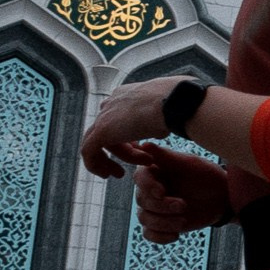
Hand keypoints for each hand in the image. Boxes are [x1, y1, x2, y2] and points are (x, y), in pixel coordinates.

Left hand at [81, 79, 197, 177]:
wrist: (176, 102)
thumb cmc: (181, 104)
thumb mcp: (169, 110)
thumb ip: (161, 117)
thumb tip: (163, 128)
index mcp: (127, 94)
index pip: (119, 118)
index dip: (128, 137)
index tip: (141, 148)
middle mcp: (113, 102)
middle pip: (109, 130)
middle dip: (120, 149)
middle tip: (133, 164)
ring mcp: (105, 115)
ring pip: (98, 142)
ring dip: (110, 159)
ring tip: (121, 174)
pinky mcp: (101, 130)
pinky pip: (89, 151)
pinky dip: (96, 164)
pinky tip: (108, 174)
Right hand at [130, 142, 232, 242]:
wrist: (222, 197)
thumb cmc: (207, 175)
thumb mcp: (190, 164)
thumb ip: (167, 156)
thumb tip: (144, 145)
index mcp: (154, 171)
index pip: (140, 178)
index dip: (148, 186)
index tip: (162, 191)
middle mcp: (150, 189)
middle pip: (142, 201)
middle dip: (162, 206)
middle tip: (183, 206)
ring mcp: (154, 208)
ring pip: (145, 218)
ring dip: (164, 222)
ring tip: (184, 220)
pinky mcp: (160, 224)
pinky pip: (149, 234)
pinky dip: (160, 237)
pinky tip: (176, 235)